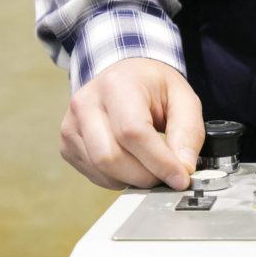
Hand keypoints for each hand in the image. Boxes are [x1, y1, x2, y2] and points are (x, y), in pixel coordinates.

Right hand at [60, 58, 204, 189]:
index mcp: (116, 85)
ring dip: (134, 180)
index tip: (181, 178)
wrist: (125, 76)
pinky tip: (134, 165)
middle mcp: (86, 104)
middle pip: (110, 157)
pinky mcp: (67, 145)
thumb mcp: (184, 99)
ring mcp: (71, 125)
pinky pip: (95, 175)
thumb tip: (183, 169)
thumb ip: (188, 133)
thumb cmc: (154, 87)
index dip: (159, 162)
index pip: (133, 133)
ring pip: (102, 170)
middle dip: (146, 176)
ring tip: (153, 168)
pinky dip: (120, 179)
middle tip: (169, 175)